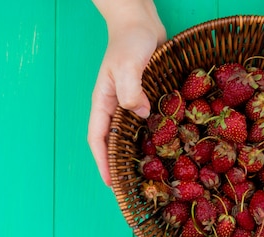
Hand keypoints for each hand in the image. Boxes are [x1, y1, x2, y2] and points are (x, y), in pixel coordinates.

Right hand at [88, 2, 165, 185]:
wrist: (140, 21)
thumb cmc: (129, 40)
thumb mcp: (127, 65)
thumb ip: (131, 90)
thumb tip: (142, 115)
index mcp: (103, 103)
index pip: (98, 139)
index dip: (103, 162)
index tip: (111, 183)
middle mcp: (114, 107)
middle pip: (113, 143)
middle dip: (119, 165)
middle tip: (132, 187)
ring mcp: (130, 103)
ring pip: (130, 135)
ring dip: (136, 154)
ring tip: (148, 174)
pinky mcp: (145, 98)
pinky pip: (147, 123)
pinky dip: (152, 137)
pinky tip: (165, 147)